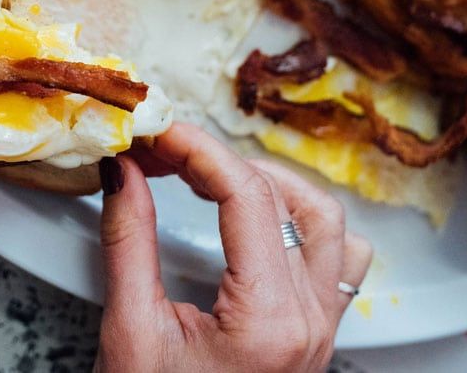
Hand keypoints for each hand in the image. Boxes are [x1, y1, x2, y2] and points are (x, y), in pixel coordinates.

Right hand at [95, 124, 371, 371]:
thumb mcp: (131, 333)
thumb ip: (130, 242)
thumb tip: (126, 172)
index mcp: (268, 321)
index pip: (245, 196)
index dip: (197, 150)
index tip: (158, 133)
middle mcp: (310, 321)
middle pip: (285, 199)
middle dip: (222, 161)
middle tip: (168, 154)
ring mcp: (322, 329)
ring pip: (328, 222)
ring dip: (275, 185)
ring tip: (218, 176)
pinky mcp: (318, 334)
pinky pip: (340, 261)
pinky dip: (308, 224)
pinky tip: (267, 220)